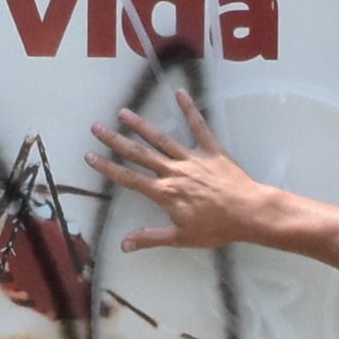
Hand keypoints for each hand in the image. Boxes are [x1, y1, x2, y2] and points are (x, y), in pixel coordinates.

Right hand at [89, 91, 280, 250]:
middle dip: (116, 141)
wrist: (248, 213)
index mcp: (165, 193)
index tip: (91, 156)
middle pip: (139, 154)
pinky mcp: (211, 151)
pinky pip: (199, 127)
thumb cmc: (216, 228)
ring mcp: (192, 159)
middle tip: (97, 127)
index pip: (129, 179)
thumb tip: (124, 245)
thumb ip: (150, 238)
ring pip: (162, 139)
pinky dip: (190, 110)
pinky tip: (180, 93)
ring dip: (141, 125)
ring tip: (124, 112)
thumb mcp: (181, 238)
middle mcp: (173, 172)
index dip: (108, 168)